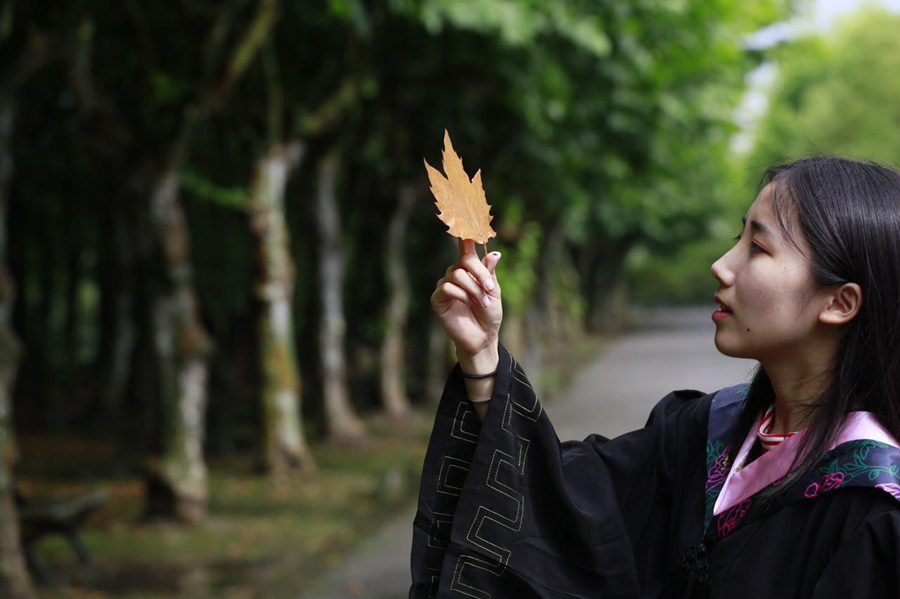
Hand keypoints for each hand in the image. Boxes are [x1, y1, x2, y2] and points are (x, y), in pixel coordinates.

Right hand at [431, 239, 502, 362]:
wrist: (483, 337)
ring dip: (473, 289)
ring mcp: (445, 285)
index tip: (466, 221)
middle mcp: (455, 273)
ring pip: (457, 275)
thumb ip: (490, 273)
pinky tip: (466, 304)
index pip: (465, 248)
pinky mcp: (438, 299)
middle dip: (480, 274)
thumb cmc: (489, 314)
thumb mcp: (494, 291)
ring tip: (481, 303)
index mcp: (470, 269)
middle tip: (490, 289)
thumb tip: (494, 253)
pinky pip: (447, 288)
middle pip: (464, 261)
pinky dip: (461, 295)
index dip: (465, 235)